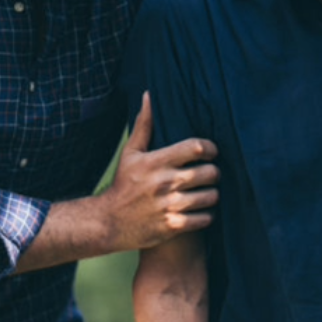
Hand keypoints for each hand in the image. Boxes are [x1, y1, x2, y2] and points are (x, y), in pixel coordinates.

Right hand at [95, 92, 219, 250]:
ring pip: (210, 196)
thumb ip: (144, 125)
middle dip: (214, 172)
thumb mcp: (130, 153)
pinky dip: (206, 215)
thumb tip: (149, 95)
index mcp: (155, 162)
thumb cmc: (124, 184)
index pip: (195, 148)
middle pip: (208, 172)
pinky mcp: (172, 226)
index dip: (210, 148)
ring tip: (207, 192)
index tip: (210, 152)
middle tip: (211, 173)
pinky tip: (200, 210)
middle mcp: (163, 183)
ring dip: (213, 194)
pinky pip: (204, 218)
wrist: (107, 222)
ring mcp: (168, 206)